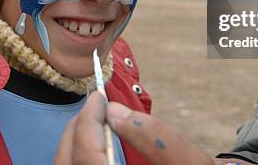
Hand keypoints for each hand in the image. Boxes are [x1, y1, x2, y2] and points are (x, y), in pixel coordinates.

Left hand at [55, 91, 213, 164]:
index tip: (98, 98)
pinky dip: (81, 158)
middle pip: (68, 164)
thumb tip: (114, 111)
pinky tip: (99, 146)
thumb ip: (152, 136)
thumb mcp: (189, 162)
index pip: (87, 157)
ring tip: (96, 123)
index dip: (88, 122)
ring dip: (77, 145)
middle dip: (77, 131)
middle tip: (95, 108)